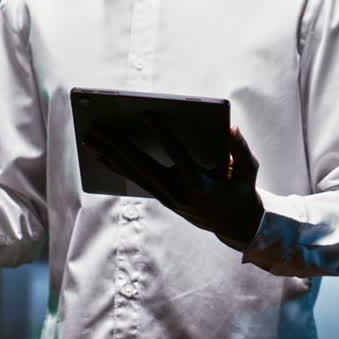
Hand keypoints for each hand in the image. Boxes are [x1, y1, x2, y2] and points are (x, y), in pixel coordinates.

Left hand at [87, 123, 263, 249]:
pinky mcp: (163, 198)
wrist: (235, 224)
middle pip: (143, 165)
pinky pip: (136, 180)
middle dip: (118, 145)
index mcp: (199, 184)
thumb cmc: (242, 190)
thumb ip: (240, 149)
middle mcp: (178, 193)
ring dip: (110, 155)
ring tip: (90, 139)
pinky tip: (102, 155)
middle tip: (98, 127)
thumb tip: (229, 128)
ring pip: (134, 174)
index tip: (146, 113)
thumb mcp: (248, 170)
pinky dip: (118, 167)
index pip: (177, 154)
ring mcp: (167, 197)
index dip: (162, 132)